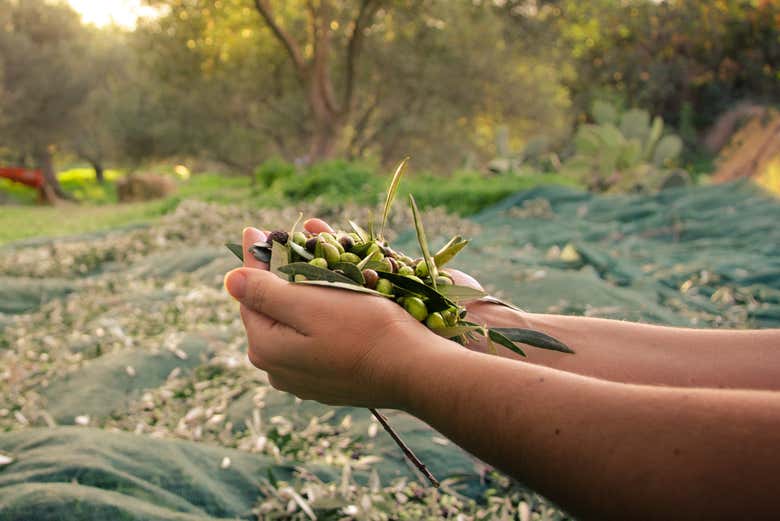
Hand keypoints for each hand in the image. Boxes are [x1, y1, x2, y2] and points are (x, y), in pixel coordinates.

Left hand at [225, 223, 444, 408]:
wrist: (415, 370)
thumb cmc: (365, 330)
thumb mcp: (310, 304)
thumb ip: (265, 292)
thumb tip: (230, 279)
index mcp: (266, 347)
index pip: (250, 293)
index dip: (254, 258)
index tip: (253, 229)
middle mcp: (277, 370)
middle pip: (271, 311)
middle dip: (279, 276)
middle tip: (286, 244)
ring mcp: (302, 381)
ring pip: (293, 326)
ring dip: (301, 295)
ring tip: (312, 266)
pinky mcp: (327, 383)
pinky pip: (314, 341)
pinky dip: (319, 318)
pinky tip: (334, 301)